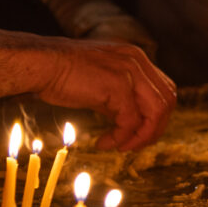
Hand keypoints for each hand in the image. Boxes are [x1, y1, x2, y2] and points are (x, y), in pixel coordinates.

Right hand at [33, 39, 176, 150]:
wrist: (40, 64)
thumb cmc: (63, 76)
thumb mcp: (101, 86)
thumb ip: (119, 100)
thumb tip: (130, 124)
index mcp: (136, 59)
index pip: (164, 90)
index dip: (157, 116)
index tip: (138, 133)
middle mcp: (138, 61)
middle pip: (167, 101)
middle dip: (154, 128)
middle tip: (133, 145)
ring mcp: (130, 71)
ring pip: (156, 111)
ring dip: (142, 135)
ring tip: (122, 147)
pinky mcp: (118, 84)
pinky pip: (131, 119)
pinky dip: (122, 136)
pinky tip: (104, 143)